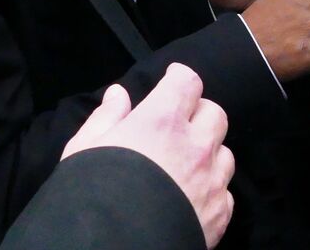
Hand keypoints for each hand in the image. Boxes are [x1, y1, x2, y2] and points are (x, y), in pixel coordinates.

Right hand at [62, 64, 234, 248]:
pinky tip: (191, 196)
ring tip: (184, 164)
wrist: (109, 248)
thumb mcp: (84, 150)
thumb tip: (118, 94)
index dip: (179, 78)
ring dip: (208, 152)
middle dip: (198, 114)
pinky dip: (212, 189)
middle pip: (213, 113)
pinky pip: (225, 191)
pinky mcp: (218, 214)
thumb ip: (106, 117)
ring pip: (224, 151)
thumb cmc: (90, 195)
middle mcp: (194, 147)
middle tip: (178, 125)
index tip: (172, 80)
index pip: (187, 82)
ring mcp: (210, 181)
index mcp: (162, 122)